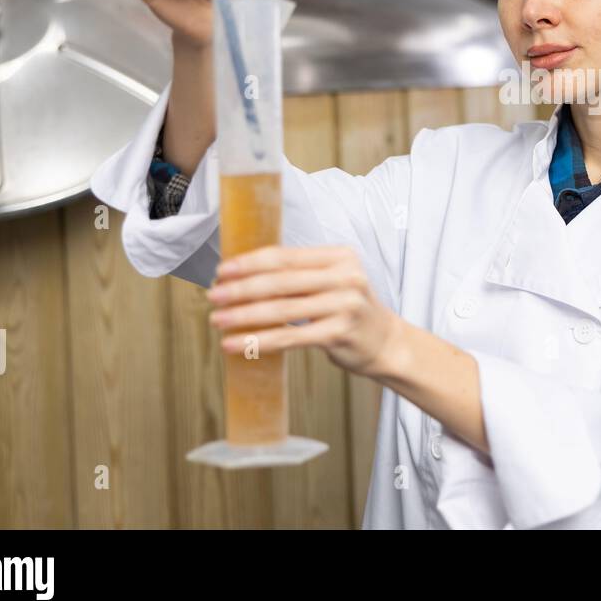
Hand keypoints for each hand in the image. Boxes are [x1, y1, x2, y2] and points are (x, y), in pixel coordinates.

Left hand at [206, 245, 402, 376]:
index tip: (222, 270)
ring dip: (244, 315)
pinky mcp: (339, 333)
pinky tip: (237, 344)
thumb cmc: (350, 311)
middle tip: (214, 295)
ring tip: (218, 320)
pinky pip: (290, 336)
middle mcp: (346, 276)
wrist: (386, 342)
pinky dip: (259, 341)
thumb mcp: (334, 282)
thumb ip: (300, 276)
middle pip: (281, 280)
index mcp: (340, 256)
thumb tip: (243, 277)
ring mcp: (345, 305)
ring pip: (282, 309)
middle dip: (241, 288)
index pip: (286, 256)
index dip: (250, 262)